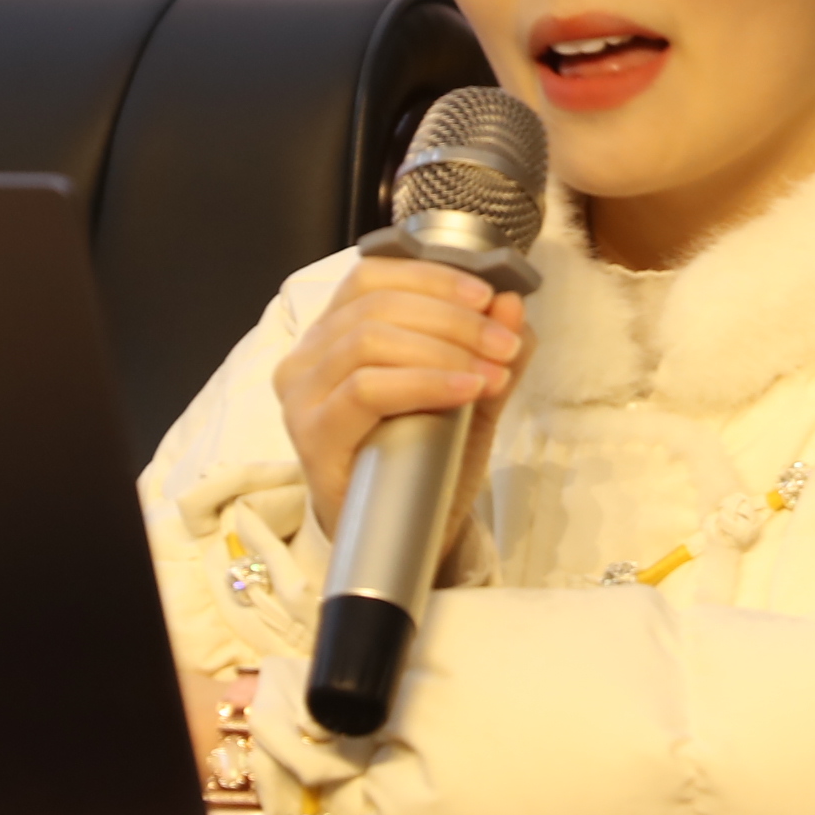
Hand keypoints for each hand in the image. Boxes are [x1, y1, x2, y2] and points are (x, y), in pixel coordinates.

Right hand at [274, 256, 526, 546]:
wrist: (404, 537)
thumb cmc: (423, 460)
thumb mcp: (469, 394)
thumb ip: (488, 349)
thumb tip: (511, 302)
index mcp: (335, 333)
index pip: (371, 277)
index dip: (431, 277)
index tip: (487, 296)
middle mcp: (308, 358)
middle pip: (376, 305)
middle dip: (452, 318)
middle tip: (503, 343)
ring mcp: (303, 397)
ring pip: (369, 340)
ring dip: (444, 348)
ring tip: (491, 370)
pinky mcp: (312, 436)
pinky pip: (366, 390)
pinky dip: (423, 382)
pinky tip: (465, 390)